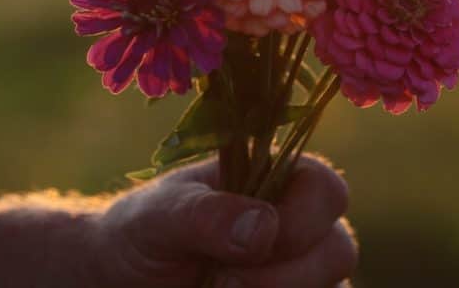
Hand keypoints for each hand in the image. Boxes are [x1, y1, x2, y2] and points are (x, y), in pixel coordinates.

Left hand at [84, 155, 356, 287]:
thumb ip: (206, 215)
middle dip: (284, 276)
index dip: (301, 221)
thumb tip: (265, 228)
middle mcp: (299, 227)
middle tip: (222, 283)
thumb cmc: (141, 235)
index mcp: (277, 180)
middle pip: (339, 250)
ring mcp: (299, 275)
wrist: (119, 281)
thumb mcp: (159, 216)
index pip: (327, 191)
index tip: (250, 244)